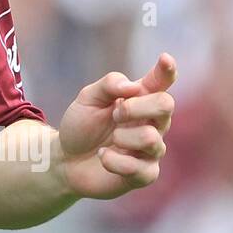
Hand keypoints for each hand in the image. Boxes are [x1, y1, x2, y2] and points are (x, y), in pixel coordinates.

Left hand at [57, 53, 176, 199]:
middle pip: (165, 105)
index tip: (165, 58)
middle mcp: (153, 123)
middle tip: (115, 114)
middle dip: (134, 107)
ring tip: (110, 140)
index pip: (161, 82)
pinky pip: (138, 167)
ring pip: (151, 138)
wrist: (65, 160)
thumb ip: (108, 85)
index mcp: (141, 100)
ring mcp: (152, 150)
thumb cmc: (81, 126)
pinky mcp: (145, 174)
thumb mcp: (87, 99)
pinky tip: (104, 156)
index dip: (167, 70)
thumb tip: (131, 87)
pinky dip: (112, 160)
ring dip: (122, 137)